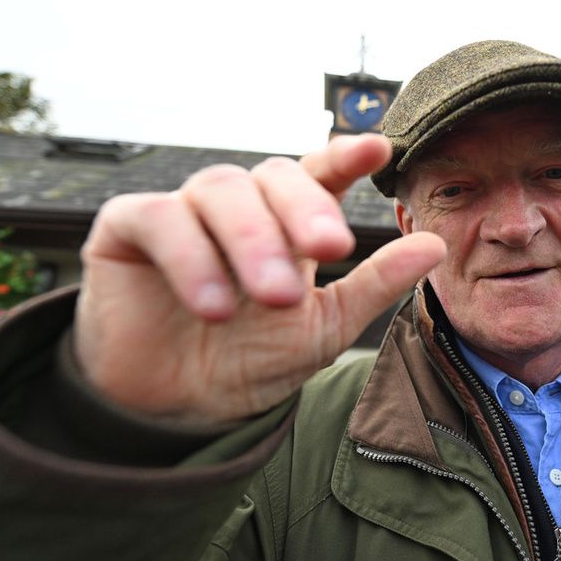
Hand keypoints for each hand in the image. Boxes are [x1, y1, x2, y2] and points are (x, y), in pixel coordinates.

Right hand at [73, 134, 446, 427]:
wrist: (178, 412)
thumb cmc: (251, 361)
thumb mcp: (324, 329)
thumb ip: (374, 284)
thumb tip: (434, 244)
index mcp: (285, 220)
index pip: (317, 174)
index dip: (345, 157)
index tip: (378, 149)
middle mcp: (236, 206)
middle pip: (271, 176)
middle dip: (304, 211)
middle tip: (330, 251)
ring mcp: (181, 211)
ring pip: (220, 189)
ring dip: (251, 239)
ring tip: (272, 296)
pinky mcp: (126, 227)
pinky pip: (159, 217)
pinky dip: (189, 255)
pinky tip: (213, 304)